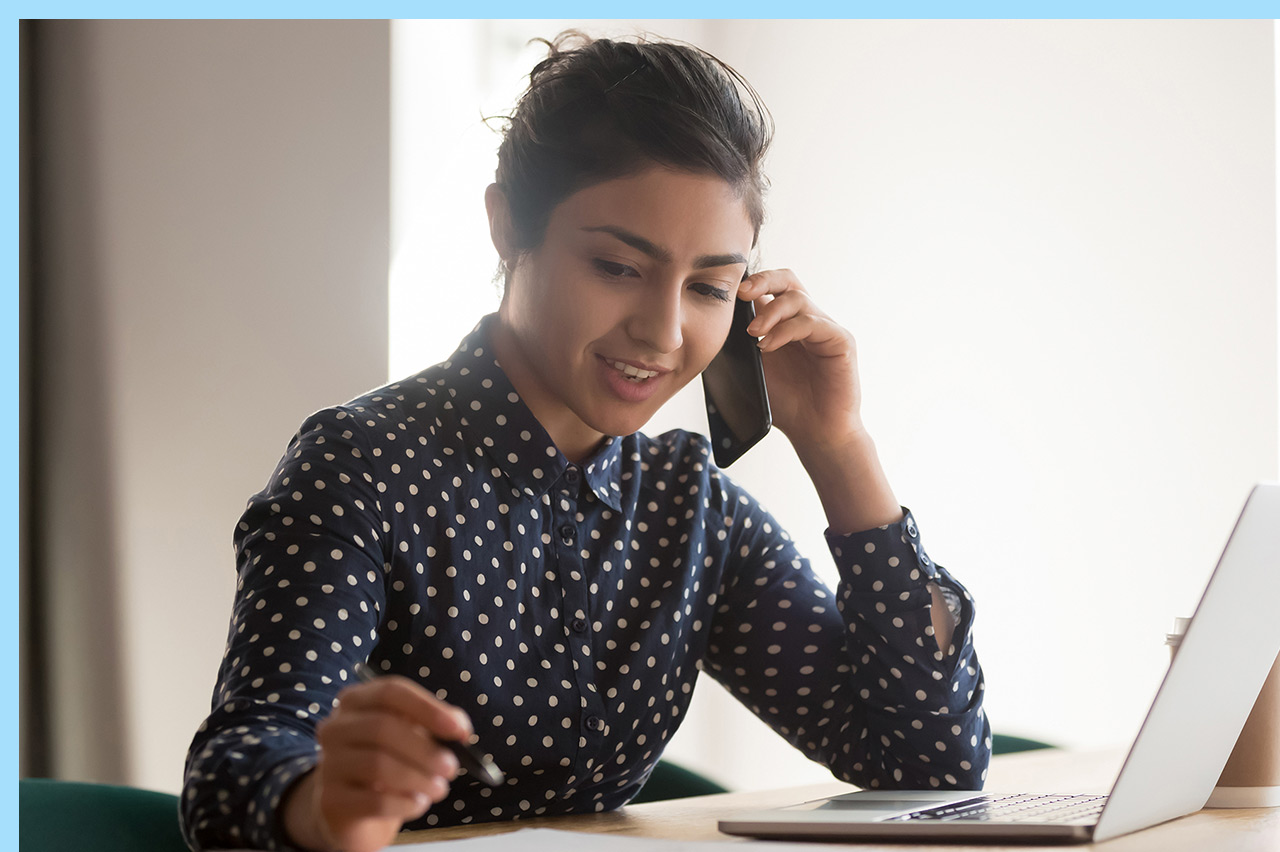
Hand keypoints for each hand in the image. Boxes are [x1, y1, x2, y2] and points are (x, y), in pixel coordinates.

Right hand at [282, 675, 472, 851]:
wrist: (352, 811)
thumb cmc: (388, 764)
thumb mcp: (411, 738)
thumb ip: (435, 726)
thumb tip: (460, 727)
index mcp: (356, 701)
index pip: (391, 692)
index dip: (428, 709)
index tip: (460, 730)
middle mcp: (335, 728)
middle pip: (382, 728)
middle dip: (425, 750)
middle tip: (451, 768)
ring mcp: (328, 764)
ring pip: (377, 765)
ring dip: (418, 778)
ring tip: (439, 789)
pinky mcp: (331, 801)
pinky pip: (374, 801)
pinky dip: (405, 803)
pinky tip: (418, 804)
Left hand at [739, 268, 901, 532]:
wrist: (815, 433)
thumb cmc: (786, 405)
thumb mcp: (754, 370)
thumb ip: (740, 346)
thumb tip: (713, 324)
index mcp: (786, 323)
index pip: (772, 287)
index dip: (752, 281)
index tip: (728, 291)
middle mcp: (808, 320)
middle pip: (789, 281)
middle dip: (763, 279)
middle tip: (741, 293)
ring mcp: (826, 329)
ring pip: (798, 299)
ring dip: (770, 313)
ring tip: (752, 333)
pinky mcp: (841, 341)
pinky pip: (813, 323)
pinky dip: (787, 330)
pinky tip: (768, 345)